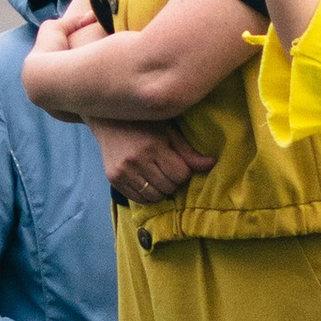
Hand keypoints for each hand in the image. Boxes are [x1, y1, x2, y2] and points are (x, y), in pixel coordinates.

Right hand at [93, 120, 208, 204]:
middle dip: (173, 181)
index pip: (180, 175)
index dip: (184, 172)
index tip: (179, 164)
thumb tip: (212, 164)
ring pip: (154, 196)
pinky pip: (138, 199)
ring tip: (159, 176)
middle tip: (169, 170)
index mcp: (153, 146)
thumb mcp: (169, 132)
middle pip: (168, 187)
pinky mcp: (113, 179)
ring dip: (161, 190)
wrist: (108, 121)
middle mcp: (136, 161)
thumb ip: (188, 152)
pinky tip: (147, 182)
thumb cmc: (144, 123)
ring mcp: (123, 172)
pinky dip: (147, 195)